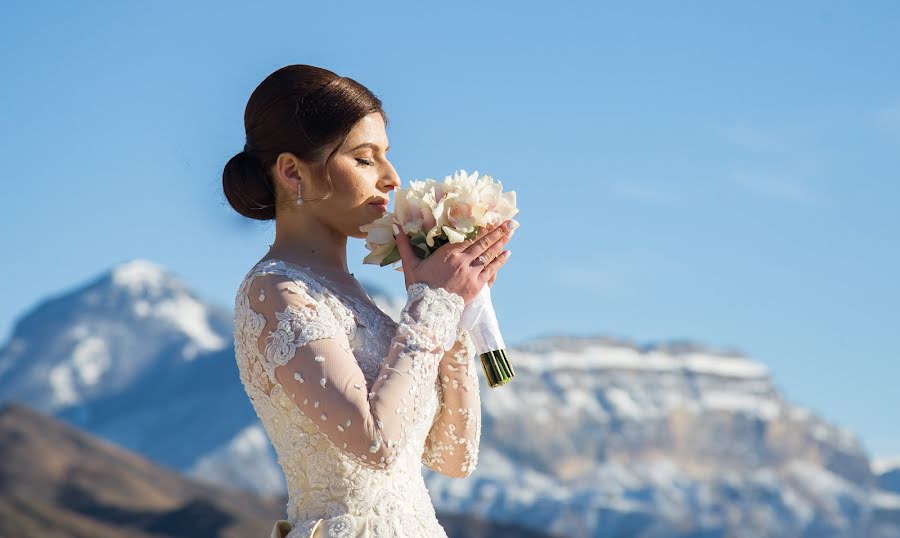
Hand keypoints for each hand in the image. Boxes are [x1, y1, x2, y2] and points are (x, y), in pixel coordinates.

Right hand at [394, 219, 513, 305]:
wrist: (429, 310)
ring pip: (490, 254)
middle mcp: (463, 260)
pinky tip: (507, 253)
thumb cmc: (419, 287)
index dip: (482, 230)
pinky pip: (492, 270)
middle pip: (484, 243)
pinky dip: (500, 261)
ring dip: (502, 243)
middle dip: (498, 232)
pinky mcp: (477, 285)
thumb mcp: (410, 264)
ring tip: (511, 232)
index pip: (469, 238)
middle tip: (510, 222)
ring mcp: (472, 273)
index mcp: (448, 253)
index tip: (491, 221)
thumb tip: (395, 227)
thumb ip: (404, 245)